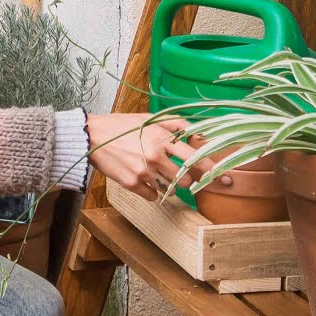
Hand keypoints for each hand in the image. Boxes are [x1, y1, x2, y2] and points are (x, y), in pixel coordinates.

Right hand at [85, 113, 228, 200]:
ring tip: (157, 174)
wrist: (91, 137)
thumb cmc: (121, 126)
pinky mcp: (132, 184)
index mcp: (162, 138)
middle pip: (185, 179)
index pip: (195, 157)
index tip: (223, 176)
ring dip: (170, 185)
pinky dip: (152, 191)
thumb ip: (175, 124)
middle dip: (187, 180)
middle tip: (182, 176)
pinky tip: (144, 180)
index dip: (212, 168)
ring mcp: (143, 172)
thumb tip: (196, 131)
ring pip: (170, 189)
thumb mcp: (149, 119)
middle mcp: (155, 156)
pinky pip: (153, 196)